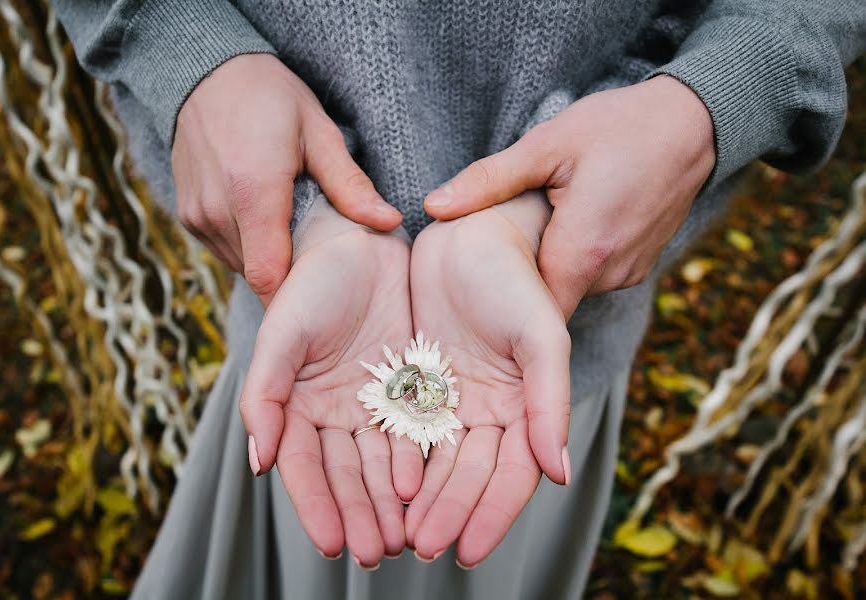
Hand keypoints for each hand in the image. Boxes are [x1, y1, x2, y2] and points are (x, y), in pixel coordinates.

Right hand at [172, 53, 401, 304]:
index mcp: (252, 192)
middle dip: (291, 271)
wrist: (205, 73)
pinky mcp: (187, 217)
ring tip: (291, 225)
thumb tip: (390, 222)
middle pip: (259, 273)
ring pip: (241, 265)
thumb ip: (350, 185)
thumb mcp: (319, 133)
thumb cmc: (270, 97)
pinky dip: (249, 244)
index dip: (297, 295)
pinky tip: (265, 216)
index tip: (324, 292)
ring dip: (269, 256)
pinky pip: (225, 249)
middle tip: (319, 251)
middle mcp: (217, 211)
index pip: (269, 276)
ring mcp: (196, 216)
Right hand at [238, 199, 420, 566]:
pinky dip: (415, 464)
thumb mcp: (282, 334)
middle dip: (357, 515)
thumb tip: (258, 462)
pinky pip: (414, 434)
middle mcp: (333, 413)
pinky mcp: (409, 390)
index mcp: (295, 406)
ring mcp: (372, 404)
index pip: (303, 467)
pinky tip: (422, 490)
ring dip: (388, 503)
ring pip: (380, 464)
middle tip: (372, 554)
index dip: (315, 506)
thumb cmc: (311, 285)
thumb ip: (264, 396)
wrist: (360, 244)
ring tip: (401, 539)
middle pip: (344, 475)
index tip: (331, 544)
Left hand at [405, 192, 570, 566]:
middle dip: (448, 514)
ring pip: (435, 463)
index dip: (492, 514)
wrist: (467, 235)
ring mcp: (451, 400)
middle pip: (469, 476)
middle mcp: (488, 411)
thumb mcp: (539, 337)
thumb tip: (559, 472)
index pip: (512, 474)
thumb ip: (550, 403)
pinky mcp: (415, 385)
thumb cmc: (514, 280)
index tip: (468, 550)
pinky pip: (403, 433)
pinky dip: (395, 465)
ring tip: (399, 538)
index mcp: (526, 406)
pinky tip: (382, 492)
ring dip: (420, 502)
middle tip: (422, 549)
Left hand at [424, 75, 714, 320]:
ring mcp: (629, 273)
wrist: (695, 122)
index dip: (499, 297)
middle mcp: (610, 274)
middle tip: (502, 240)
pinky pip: (596, 275)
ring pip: (572, 286)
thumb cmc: (619, 126)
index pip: (527, 309)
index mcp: (582, 251)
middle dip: (523, 278)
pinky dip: (579, 256)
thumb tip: (433, 206)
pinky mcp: (641, 266)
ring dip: (553, 263)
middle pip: (548, 298)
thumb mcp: (546, 145)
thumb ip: (489, 181)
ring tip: (540, 222)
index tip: (476, 280)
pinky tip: (572, 220)